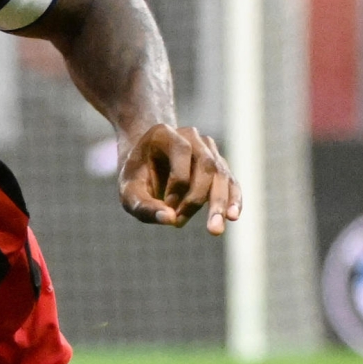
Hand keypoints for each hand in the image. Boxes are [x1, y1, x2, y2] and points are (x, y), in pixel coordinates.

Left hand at [118, 123, 242, 235]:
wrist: (144, 165)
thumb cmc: (135, 179)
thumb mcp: (129, 192)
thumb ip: (144, 206)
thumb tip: (170, 220)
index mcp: (165, 134)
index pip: (182, 153)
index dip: (178, 183)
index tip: (168, 207)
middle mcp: (191, 137)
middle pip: (206, 165)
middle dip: (198, 198)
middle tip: (189, 224)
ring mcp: (208, 150)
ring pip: (220, 175)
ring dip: (218, 203)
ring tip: (215, 229)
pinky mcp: (218, 166)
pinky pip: (230, 182)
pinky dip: (233, 199)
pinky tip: (233, 216)